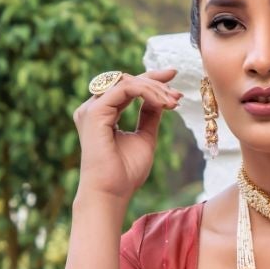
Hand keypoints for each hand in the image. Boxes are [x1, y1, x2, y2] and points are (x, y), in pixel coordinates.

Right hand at [73, 68, 181, 203]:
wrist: (113, 193)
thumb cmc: (126, 173)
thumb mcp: (145, 137)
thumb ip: (149, 115)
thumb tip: (160, 98)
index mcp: (101, 114)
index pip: (125, 86)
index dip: (150, 78)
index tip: (174, 75)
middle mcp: (92, 108)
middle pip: (125, 80)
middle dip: (155, 83)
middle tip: (177, 97)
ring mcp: (91, 109)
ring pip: (126, 82)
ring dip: (154, 88)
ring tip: (173, 103)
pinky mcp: (95, 112)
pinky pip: (125, 89)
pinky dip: (147, 92)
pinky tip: (163, 104)